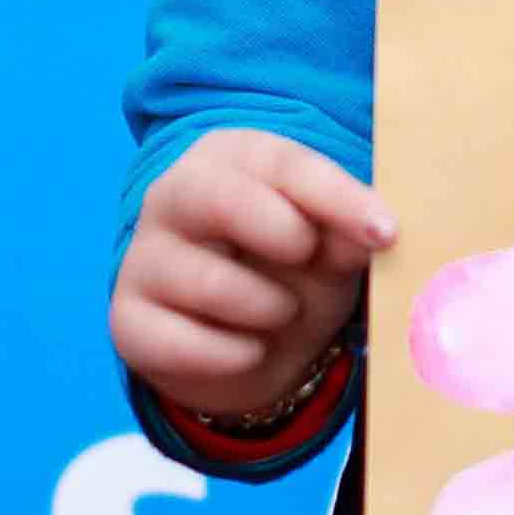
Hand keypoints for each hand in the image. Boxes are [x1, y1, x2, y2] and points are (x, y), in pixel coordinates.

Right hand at [113, 128, 395, 426]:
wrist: (250, 348)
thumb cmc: (294, 273)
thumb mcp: (333, 248)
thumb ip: (352, 234)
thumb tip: (376, 231)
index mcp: (230, 158)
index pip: (282, 163)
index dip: (337, 197)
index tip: (385, 233)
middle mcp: (173, 195)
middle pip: (218, 198)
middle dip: (282, 234)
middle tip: (309, 259)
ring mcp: (143, 257)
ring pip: (208, 282)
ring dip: (268, 308)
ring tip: (279, 311)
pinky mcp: (128, 320)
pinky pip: (184, 344)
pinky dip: (234, 356)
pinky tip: (246, 348)